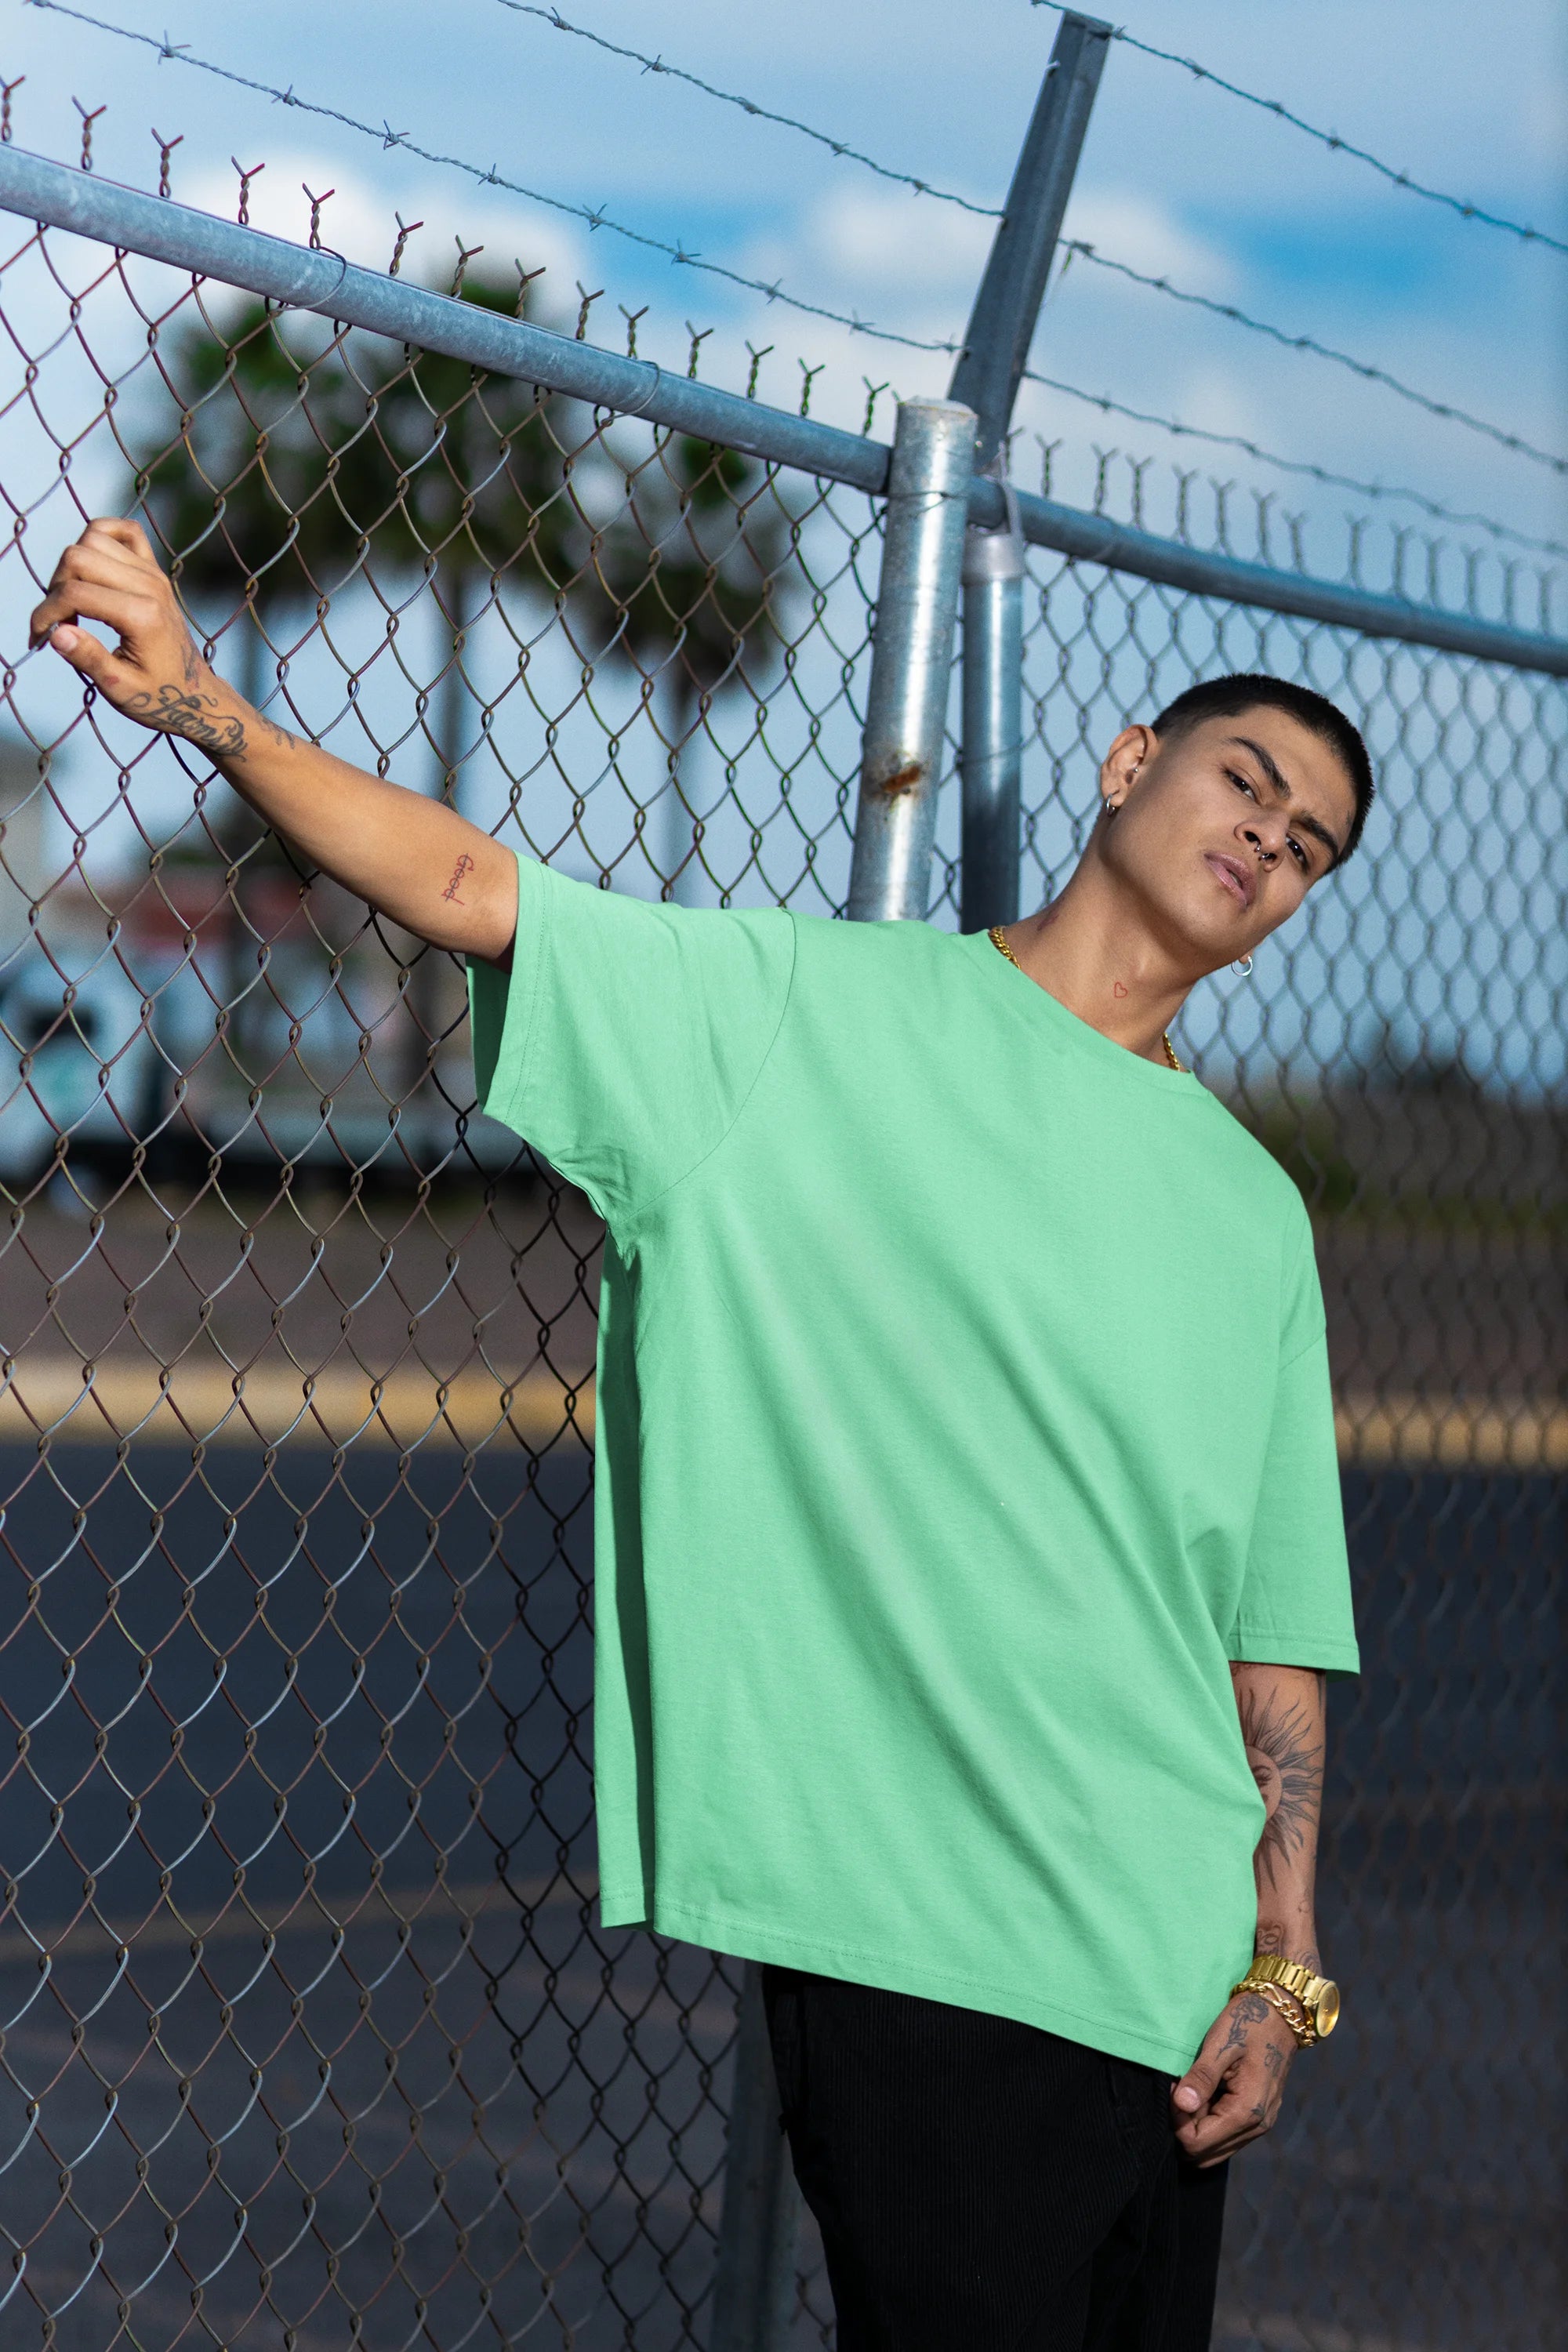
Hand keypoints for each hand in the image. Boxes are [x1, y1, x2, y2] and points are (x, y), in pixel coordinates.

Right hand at [29, 517, 254, 753]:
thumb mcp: (121, 689)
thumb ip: (89, 659)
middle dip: (55, 587)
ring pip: (93, 537)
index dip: (46, 613)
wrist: (195, 693)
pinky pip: (125, 530)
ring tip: (73, 600)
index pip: (74, 593)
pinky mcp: (155, 569)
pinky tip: (93, 566)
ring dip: (71, 564)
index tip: (39, 638)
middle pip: (77, 556)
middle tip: (59, 621)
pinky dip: (102, 536)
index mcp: (142, 616)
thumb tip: (55, 632)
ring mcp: (154, 573)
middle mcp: (149, 585)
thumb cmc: (158, 696)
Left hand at [1170, 1988, 1297, 2166]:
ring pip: (1216, 2149)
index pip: (1197, 2143)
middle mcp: (1257, 2126)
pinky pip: (1227, 2136)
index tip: (1173, 2089)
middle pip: (1205, 2154)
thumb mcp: (1221, 2043)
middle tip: (1180, 2091)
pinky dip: (1210, 2123)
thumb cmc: (1249, 2022)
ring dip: (1197, 2126)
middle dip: (1185, 2127)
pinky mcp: (1259, 2118)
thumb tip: (1180, 2105)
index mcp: (1247, 2110)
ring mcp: (1261, 2125)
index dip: (1177, 2121)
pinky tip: (1206, 2095)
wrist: (1282, 2014)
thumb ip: (1201, 2077)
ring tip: (1193, 2090)